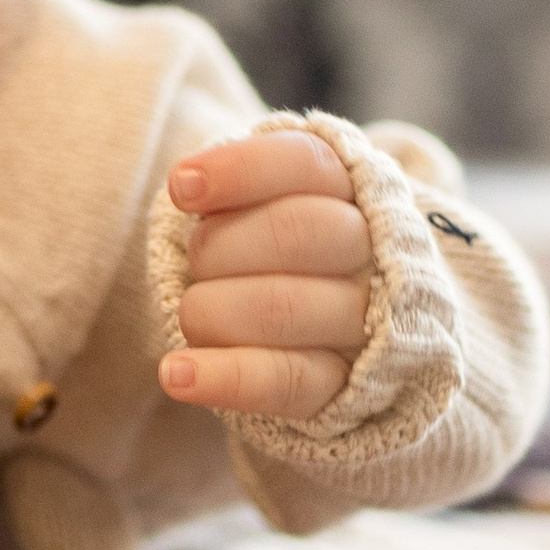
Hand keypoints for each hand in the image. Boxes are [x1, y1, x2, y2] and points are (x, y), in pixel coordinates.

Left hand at [158, 127, 372, 421]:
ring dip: (211, 308)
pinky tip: (175, 375)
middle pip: (296, 231)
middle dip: (219, 245)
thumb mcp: (268, 197)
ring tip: (191, 313)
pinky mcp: (345, 386)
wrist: (344, 321)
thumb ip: (238, 183)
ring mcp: (366, 322)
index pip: (304, 163)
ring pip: (281, 307)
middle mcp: (373, 251)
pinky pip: (287, 382)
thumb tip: (188, 184)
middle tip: (194, 259)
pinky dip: (224, 378)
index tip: (181, 187)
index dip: (238, 171)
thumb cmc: (281, 244)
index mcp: (355, 189)